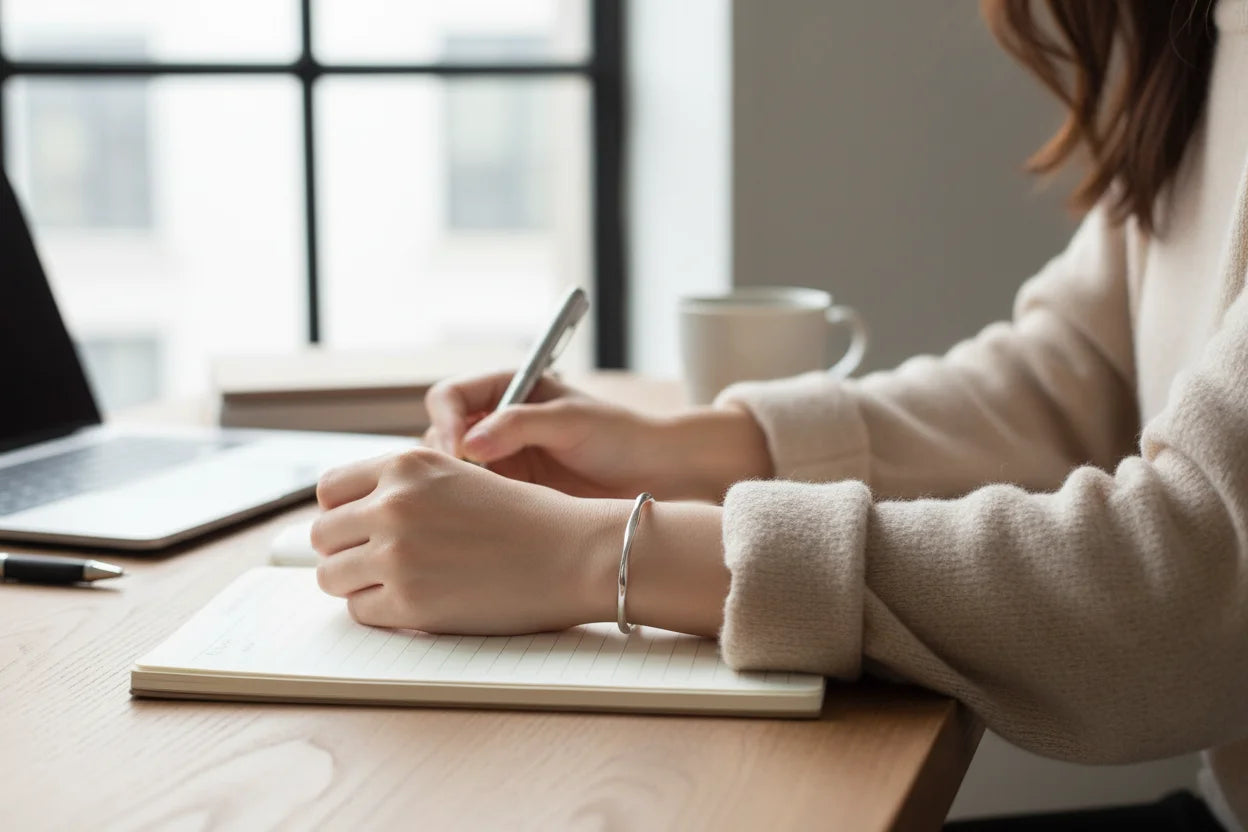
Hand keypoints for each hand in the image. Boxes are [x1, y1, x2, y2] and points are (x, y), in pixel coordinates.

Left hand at [311, 448, 618, 633]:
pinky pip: (360, 610)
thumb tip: (354, 518)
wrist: (576, 553)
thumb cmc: (532, 519)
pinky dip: (381, 611)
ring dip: (357, 584)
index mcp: (407, 464)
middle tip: (379, 565)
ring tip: (398, 586)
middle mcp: (394, 502)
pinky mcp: (408, 600)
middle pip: (323, 535)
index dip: (343, 514)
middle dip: (345, 551)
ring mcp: (396, 552)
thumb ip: (410, 488)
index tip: (361, 530)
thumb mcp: (462, 478)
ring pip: (331, 576)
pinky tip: (417, 604)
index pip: (330, 490)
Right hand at [423, 371, 772, 501]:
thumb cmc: (620, 436)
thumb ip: (519, 424)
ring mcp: (502, 460)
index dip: (445, 420)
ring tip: (482, 500)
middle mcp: (497, 423)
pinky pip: (476, 500)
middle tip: (466, 480)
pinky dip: (474, 508)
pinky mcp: (511, 493)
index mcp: (508, 389)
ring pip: (453, 473)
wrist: (656, 475)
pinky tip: (493, 517)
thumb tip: (469, 443)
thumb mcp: (571, 421)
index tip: (459, 448)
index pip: (450, 397)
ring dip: (458, 485)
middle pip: (441, 436)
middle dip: (445, 457)